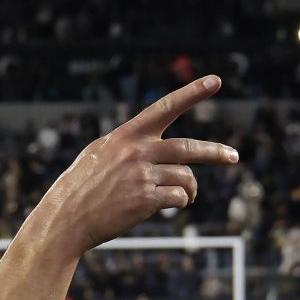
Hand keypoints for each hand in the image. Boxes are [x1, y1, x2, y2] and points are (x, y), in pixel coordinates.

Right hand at [36, 77, 236, 254]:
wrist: (66, 219)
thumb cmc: (80, 188)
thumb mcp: (99, 154)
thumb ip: (128, 147)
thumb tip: (157, 151)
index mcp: (126, 135)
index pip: (164, 107)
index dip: (192, 93)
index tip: (215, 81)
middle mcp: (136, 151)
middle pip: (188, 148)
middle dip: (215, 152)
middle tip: (233, 157)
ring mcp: (142, 175)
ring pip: (186, 178)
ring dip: (191, 190)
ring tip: (188, 197)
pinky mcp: (146, 200)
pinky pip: (177, 197)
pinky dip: (180, 202)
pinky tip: (171, 206)